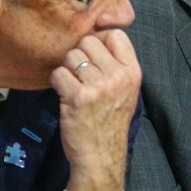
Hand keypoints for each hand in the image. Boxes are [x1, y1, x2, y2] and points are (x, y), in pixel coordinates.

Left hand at [50, 29, 141, 190]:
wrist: (101, 156)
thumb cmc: (110, 122)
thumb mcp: (125, 91)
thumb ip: (116, 65)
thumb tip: (93, 37)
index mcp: (133, 72)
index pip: (116, 34)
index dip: (100, 39)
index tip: (94, 54)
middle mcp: (118, 76)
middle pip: (89, 41)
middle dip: (80, 54)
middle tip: (80, 74)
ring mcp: (98, 86)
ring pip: (71, 55)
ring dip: (67, 69)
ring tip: (73, 86)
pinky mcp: (78, 97)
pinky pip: (58, 73)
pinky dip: (57, 83)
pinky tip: (65, 95)